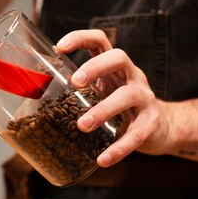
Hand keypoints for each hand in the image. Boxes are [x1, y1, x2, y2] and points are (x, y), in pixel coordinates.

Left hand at [57, 29, 171, 166]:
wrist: (160, 128)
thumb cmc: (121, 108)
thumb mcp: (102, 94)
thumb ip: (80, 92)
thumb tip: (37, 98)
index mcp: (115, 67)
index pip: (100, 41)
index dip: (81, 38)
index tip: (59, 47)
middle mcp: (132, 77)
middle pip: (119, 58)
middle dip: (95, 67)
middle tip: (75, 82)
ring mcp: (145, 98)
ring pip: (128, 96)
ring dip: (103, 110)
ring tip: (83, 125)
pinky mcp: (151, 122)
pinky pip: (136, 134)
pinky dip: (118, 148)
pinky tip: (103, 160)